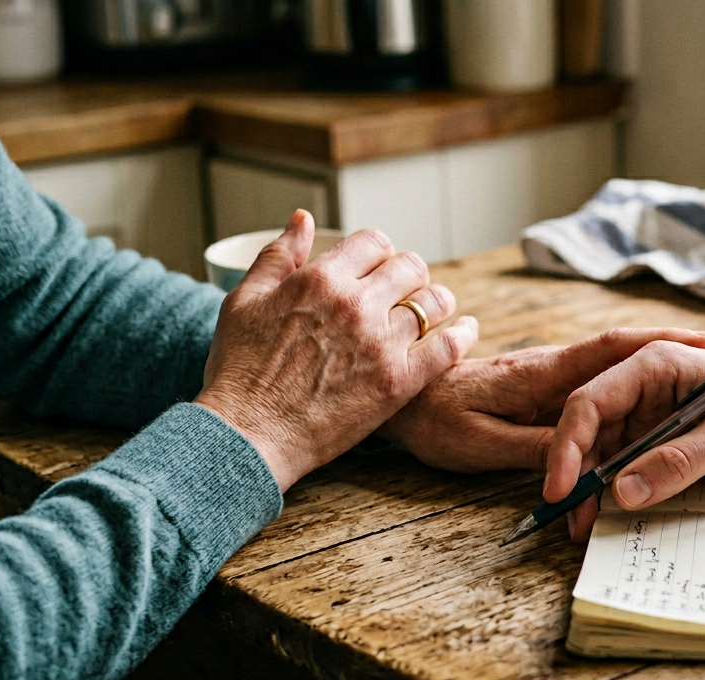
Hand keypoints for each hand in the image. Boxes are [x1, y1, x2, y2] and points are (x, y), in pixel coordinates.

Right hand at [195, 210, 478, 490]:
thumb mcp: (244, 301)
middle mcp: (356, 304)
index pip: (374, 242)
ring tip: (434, 311)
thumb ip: (278, 256)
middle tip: (407, 290)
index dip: (379, 252)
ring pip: (435, 303)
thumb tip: (303, 219)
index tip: (378, 268)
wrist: (248, 435)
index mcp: (320, 279)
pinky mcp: (399, 382)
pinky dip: (463, 334)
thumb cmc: (238, 371)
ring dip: (437, 302)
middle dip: (410, 274)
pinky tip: (466, 331)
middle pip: (410, 267)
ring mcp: (381, 343)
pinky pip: (449, 347)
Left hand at [379, 328, 704, 471]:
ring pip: (627, 378)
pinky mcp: (551, 397)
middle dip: (692, 350)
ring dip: (673, 376)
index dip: (671, 343)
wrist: (399, 403)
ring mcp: (559, 382)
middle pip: (638, 355)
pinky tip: (670, 413)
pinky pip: (609, 398)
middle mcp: (562, 369)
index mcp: (550, 373)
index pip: (620, 350)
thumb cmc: (433, 420)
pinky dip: (643, 400)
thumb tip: (594, 459)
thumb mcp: (481, 442)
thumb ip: (537, 447)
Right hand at [545, 342, 704, 541]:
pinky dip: (615, 492)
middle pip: (589, 429)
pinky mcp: (666, 444)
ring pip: (603, 452)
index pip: (590, 401)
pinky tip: (609, 517)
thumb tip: (623, 492)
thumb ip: (679, 461)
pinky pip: (628, 467)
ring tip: (585, 527)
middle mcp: (647, 388)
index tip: (563, 487)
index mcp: (656, 366)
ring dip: (591, 487)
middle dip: (575, 473)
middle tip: (571, 520)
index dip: (569, 445)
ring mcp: (654, 417)